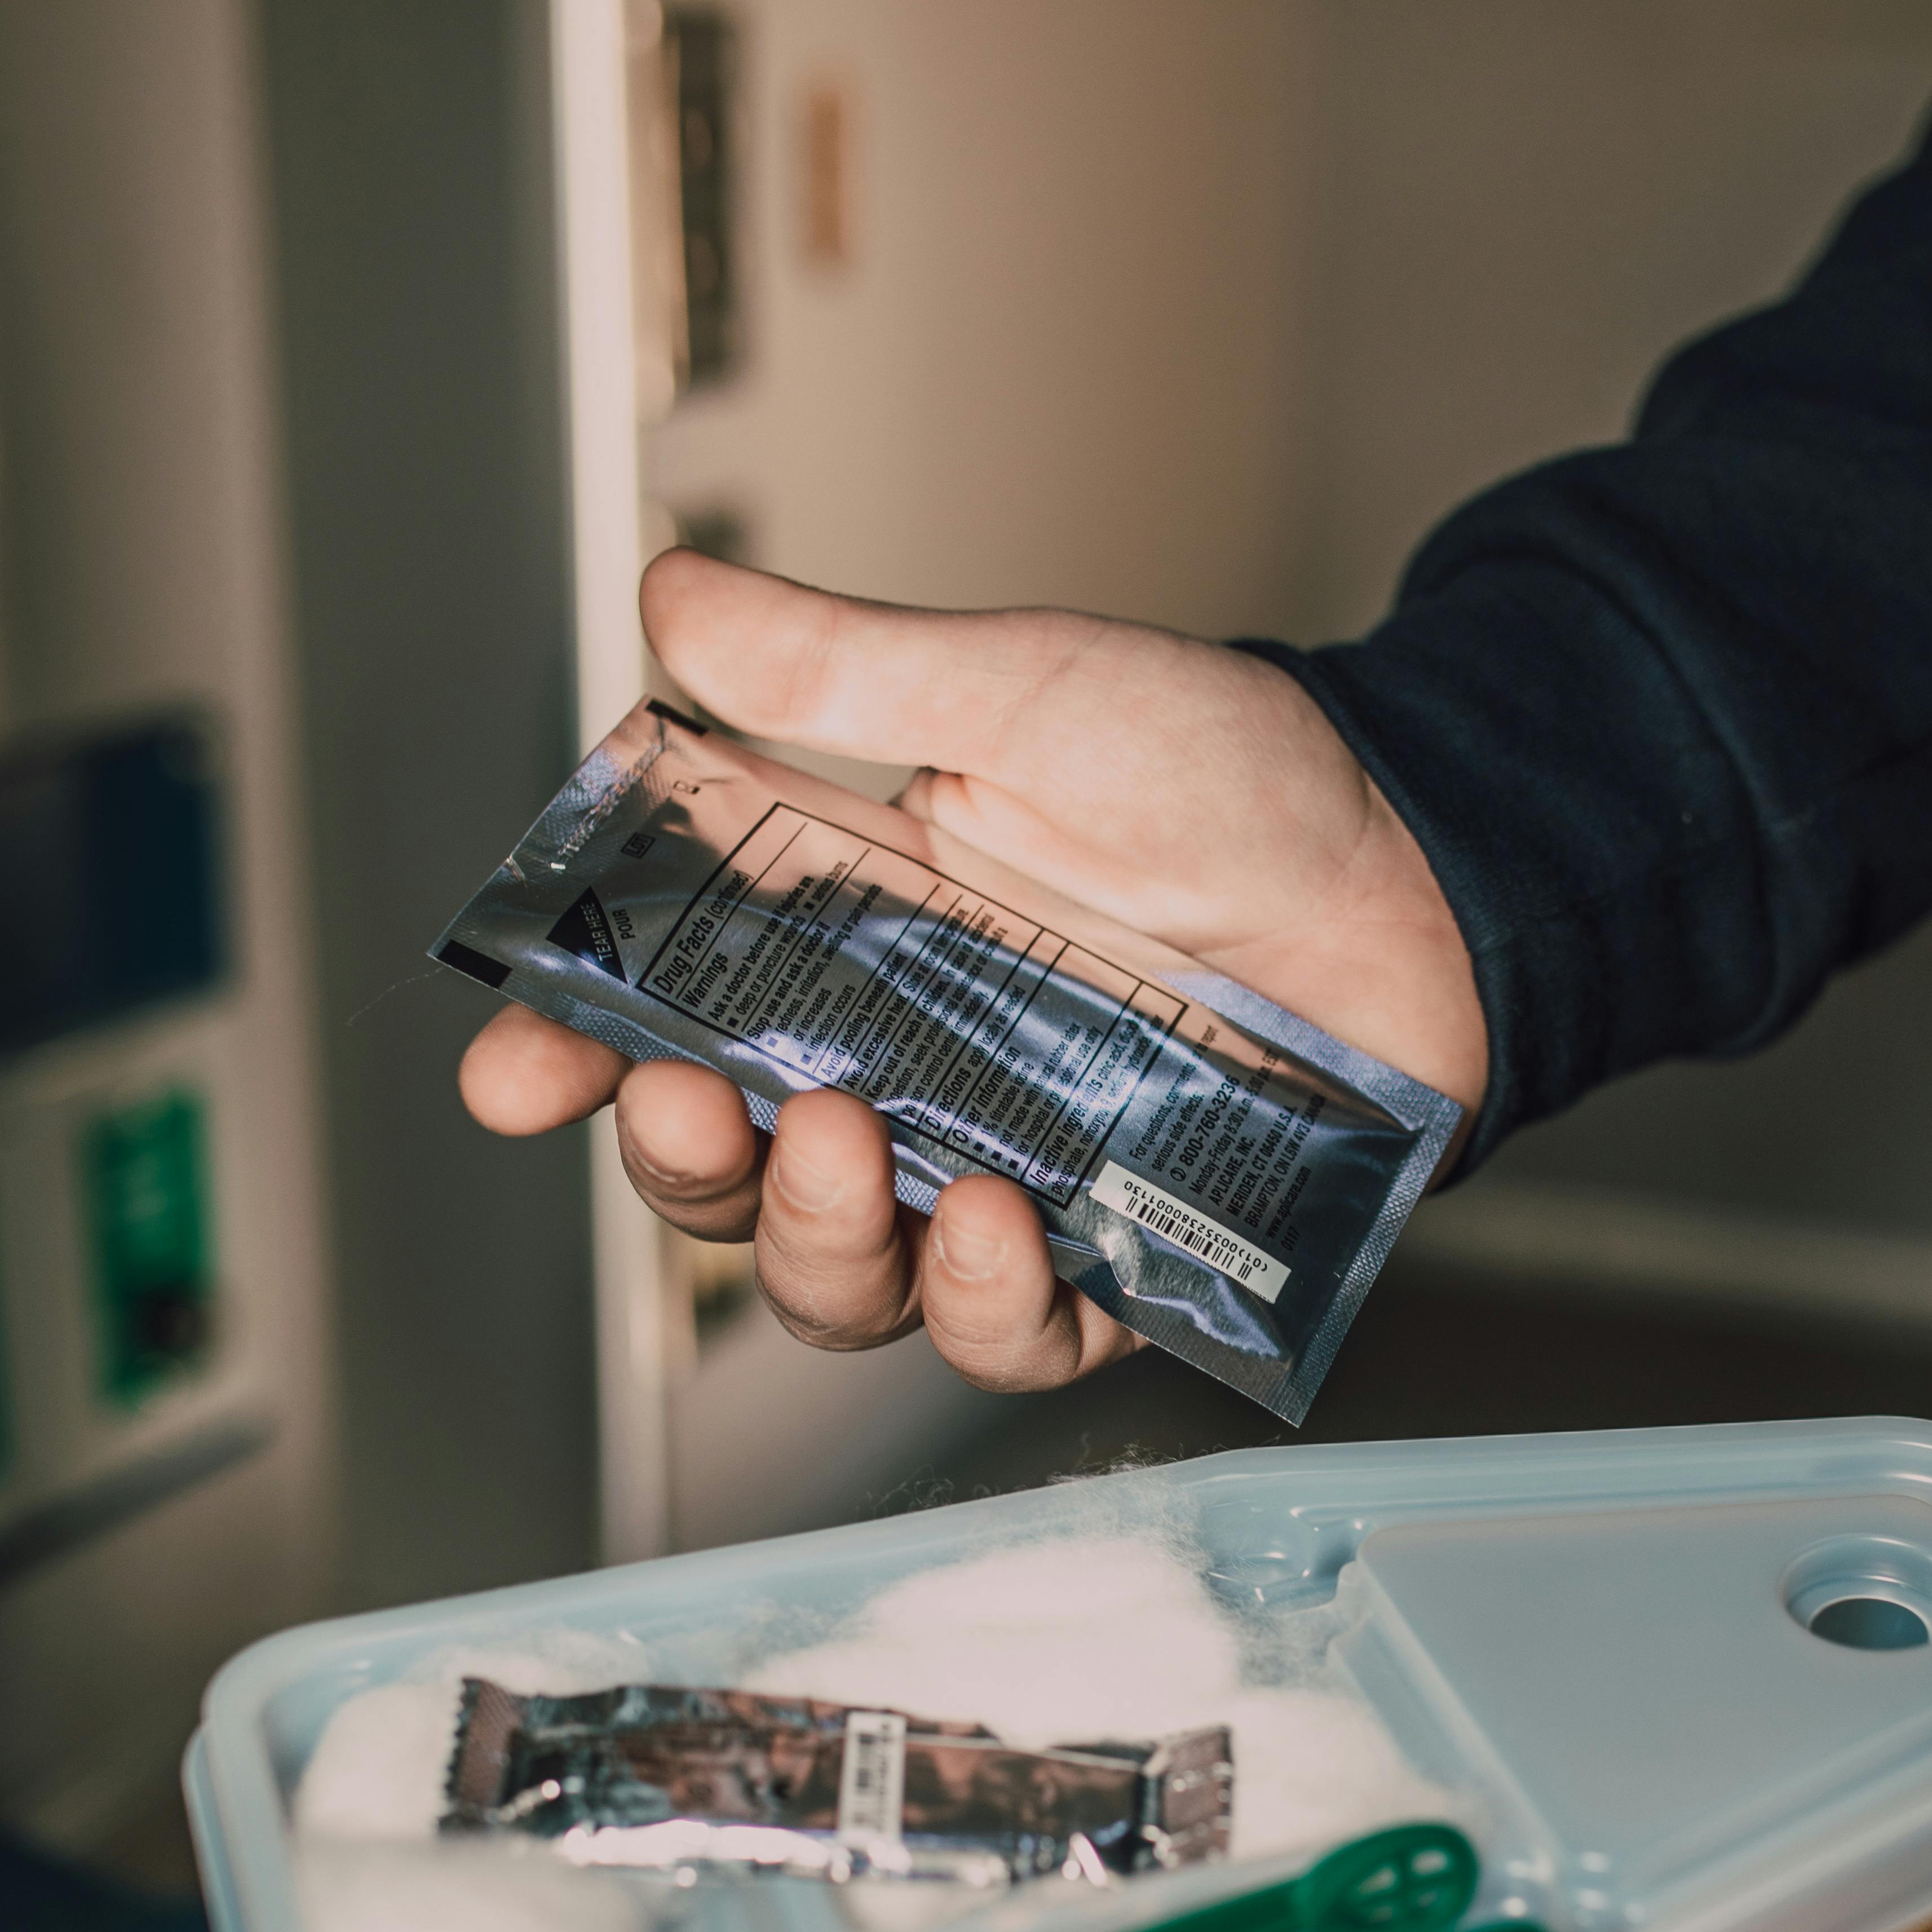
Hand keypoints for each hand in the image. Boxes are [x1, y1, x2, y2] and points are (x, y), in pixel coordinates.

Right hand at [459, 555, 1485, 1394]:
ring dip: (817, 1240)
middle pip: (730, 1183)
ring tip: (849, 1148)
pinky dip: (989, 1301)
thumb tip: (677, 597)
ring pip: (848, 1285)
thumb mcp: (1023, 688)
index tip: (513, 1070)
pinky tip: (1002, 1226)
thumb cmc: (1229, 776)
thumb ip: (843, 669)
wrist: (1417, 863)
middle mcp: (907, 1083)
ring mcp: (1005, 1179)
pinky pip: (1018, 1335)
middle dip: (685, 1163)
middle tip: (693, 1091)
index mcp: (846, 956)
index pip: (662, 1025)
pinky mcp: (1118, 1259)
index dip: (570, 1058)